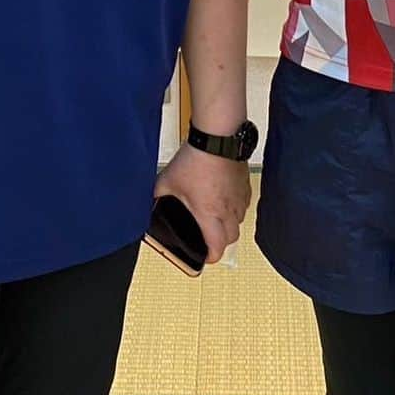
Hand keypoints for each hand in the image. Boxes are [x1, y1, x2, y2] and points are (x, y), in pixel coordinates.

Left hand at [153, 142, 250, 263]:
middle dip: (220, 242)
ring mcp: (239, 197)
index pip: (217, 248)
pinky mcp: (245, 183)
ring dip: (229, 224)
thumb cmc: (196, 158)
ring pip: (239, 220)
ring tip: (215, 216)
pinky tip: (224, 197)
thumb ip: (158, 196)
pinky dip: (235, 207)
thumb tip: (149, 202)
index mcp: (209, 214)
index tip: (204, 256)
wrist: (217, 137)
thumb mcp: (167, 181)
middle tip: (209, 237)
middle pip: (232, 238)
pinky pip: (243, 203)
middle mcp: (228, 209)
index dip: (210, 257)